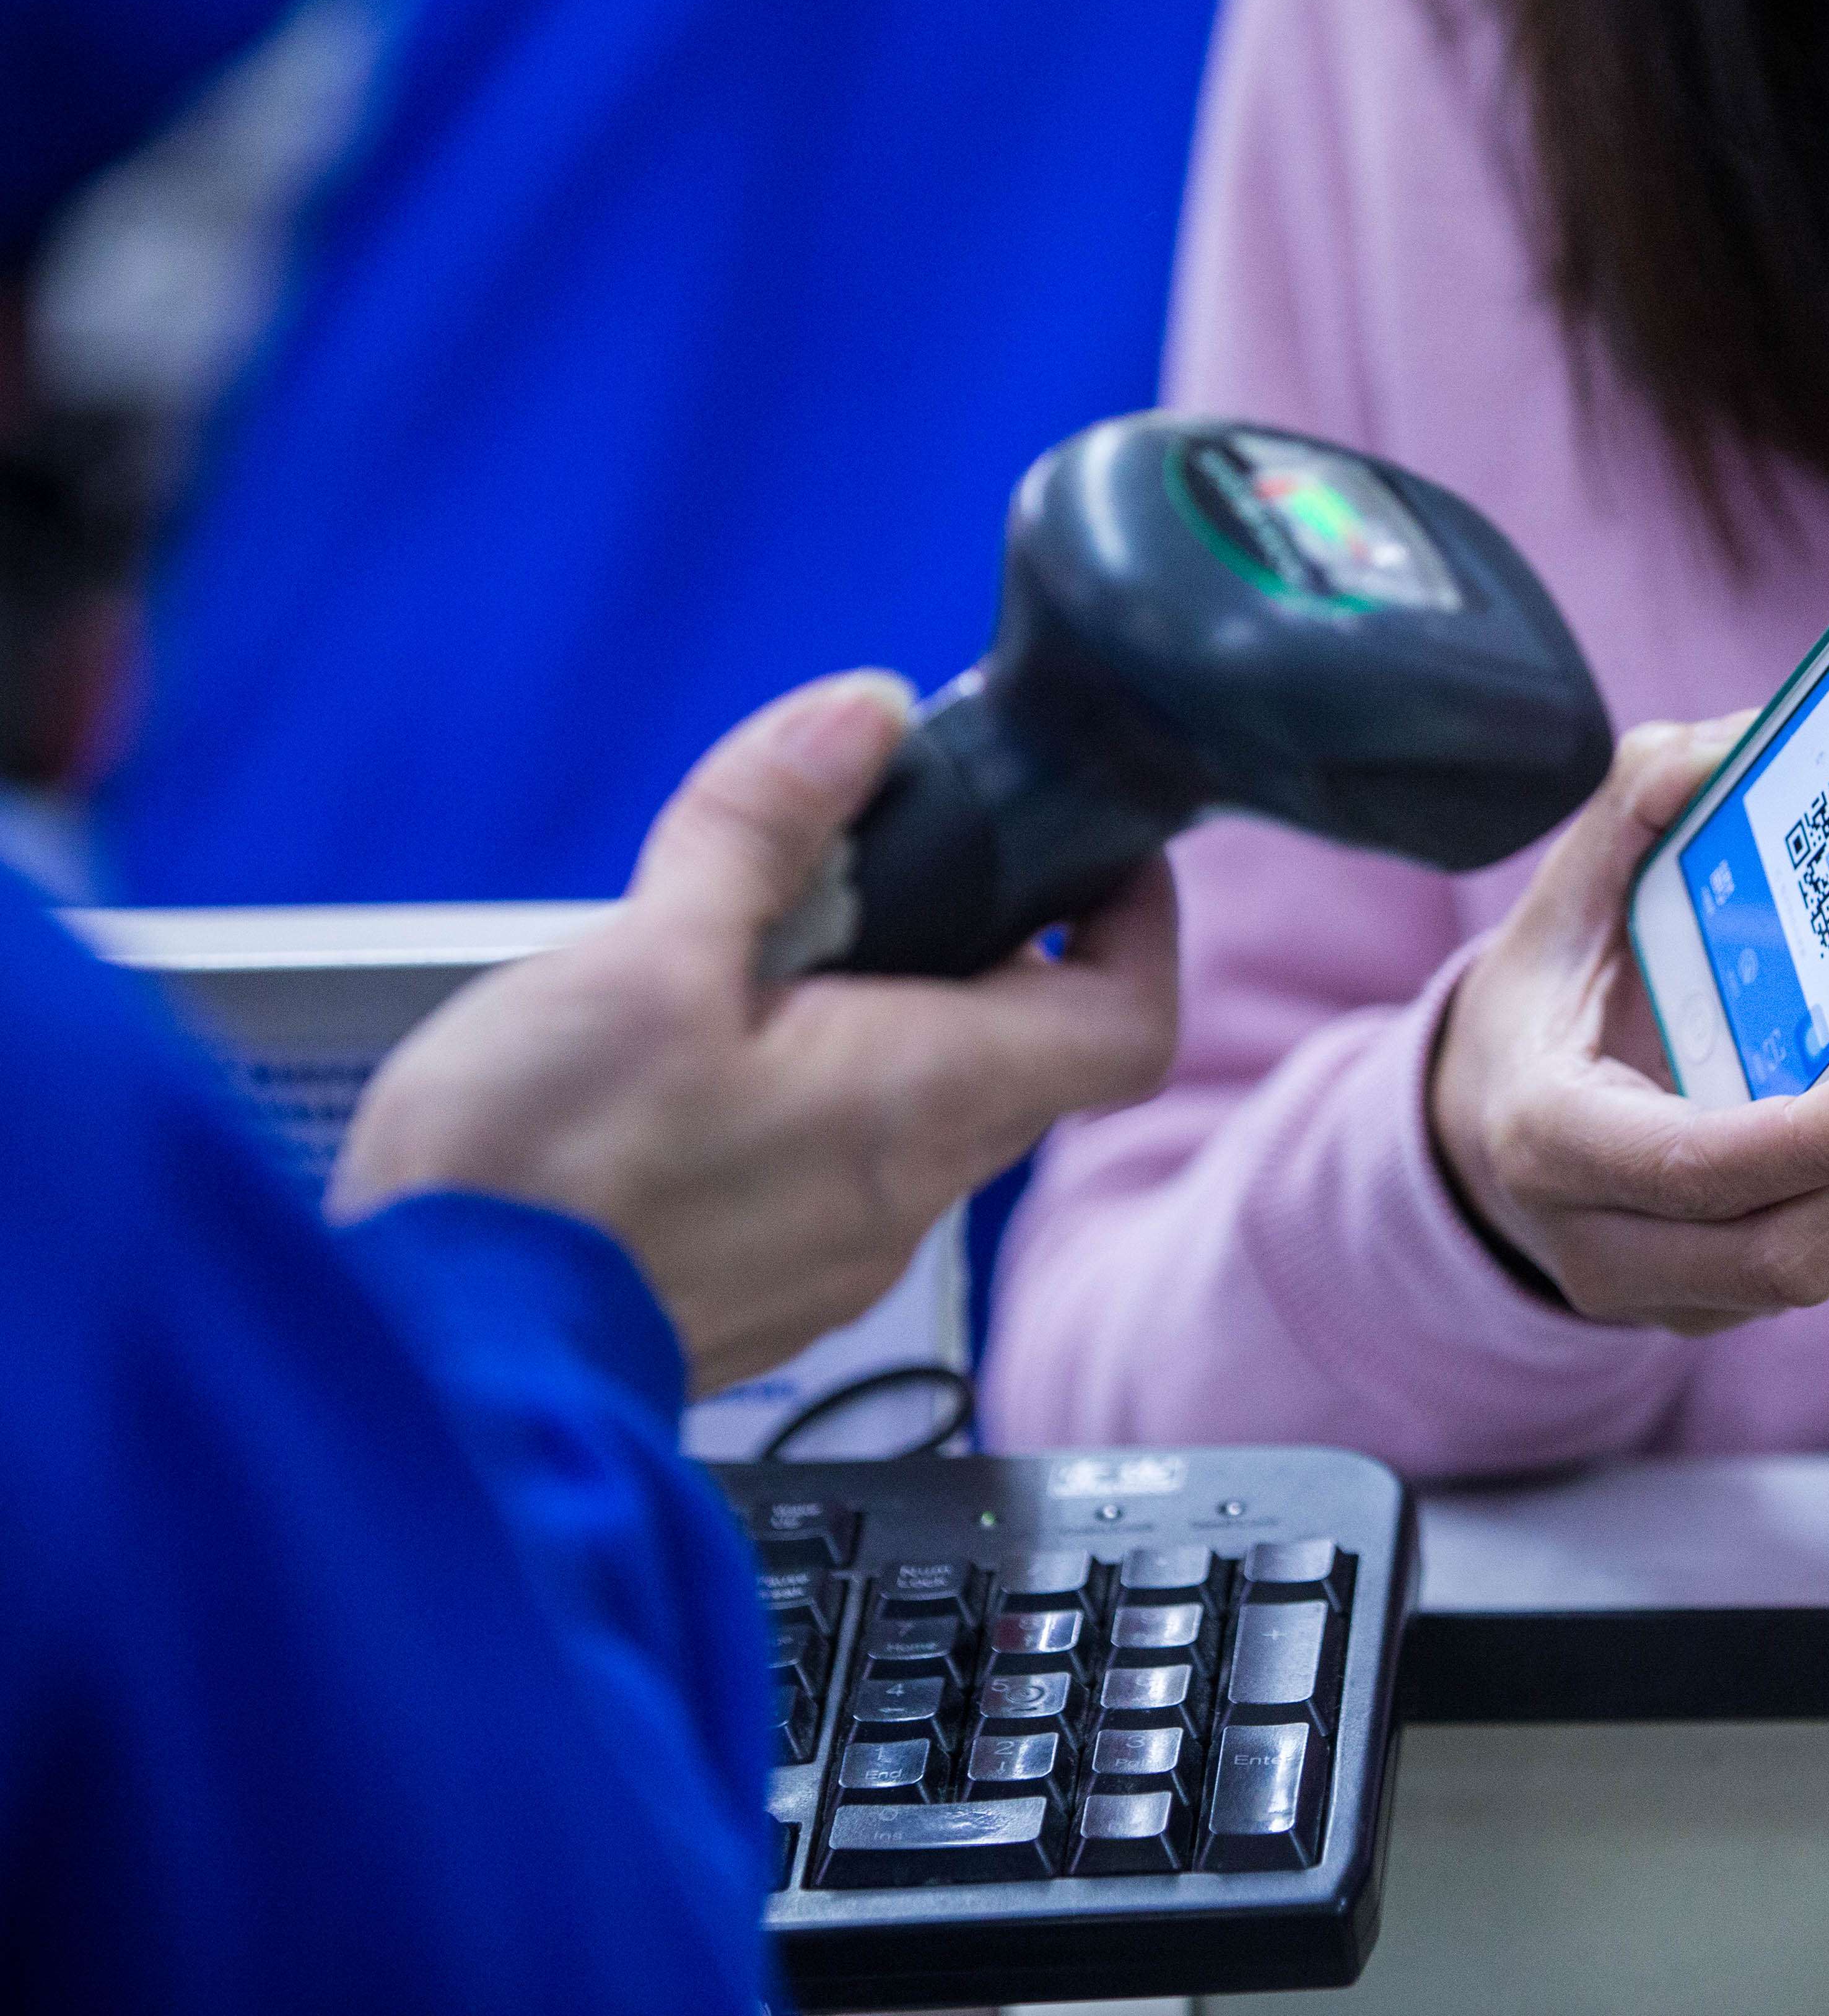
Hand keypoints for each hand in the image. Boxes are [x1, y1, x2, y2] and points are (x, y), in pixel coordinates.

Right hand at [333, 671, 1179, 1393]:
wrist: (432, 1368)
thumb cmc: (533, 1175)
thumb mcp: (645, 952)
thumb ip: (762, 826)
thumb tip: (863, 717)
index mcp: (920, 1098)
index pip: (1125, 1024)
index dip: (1139, 930)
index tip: (1097, 857)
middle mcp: (908, 1195)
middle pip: (1023, 1059)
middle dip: (992, 952)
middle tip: (904, 863)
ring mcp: (837, 1257)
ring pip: (923, 1117)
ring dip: (885, 1024)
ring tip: (767, 950)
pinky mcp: (762, 1290)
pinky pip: (837, 1176)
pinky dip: (814, 1099)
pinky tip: (701, 1062)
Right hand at [1430, 715, 1828, 1334]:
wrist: (1479, 1125)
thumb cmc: (1542, 1000)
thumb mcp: (1564, 893)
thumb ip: (1637, 802)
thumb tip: (1727, 749)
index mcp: (1546, 1134)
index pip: (1696, 1167)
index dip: (1819, 1135)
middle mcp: (1590, 1237)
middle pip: (1775, 1253)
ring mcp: (1644, 1292)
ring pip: (1802, 1275)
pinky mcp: (1695, 1312)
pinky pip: (1800, 1275)